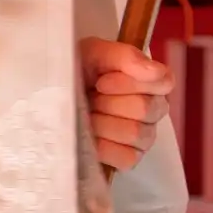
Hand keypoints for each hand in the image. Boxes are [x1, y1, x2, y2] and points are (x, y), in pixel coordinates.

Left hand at [81, 39, 174, 173]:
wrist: (49, 97)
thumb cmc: (76, 71)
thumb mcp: (94, 53)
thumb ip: (124, 56)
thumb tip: (153, 69)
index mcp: (150, 80)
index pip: (164, 81)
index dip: (130, 83)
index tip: (101, 82)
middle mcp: (153, 108)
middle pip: (145, 108)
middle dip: (108, 102)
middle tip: (90, 98)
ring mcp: (144, 136)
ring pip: (135, 133)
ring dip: (102, 123)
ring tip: (87, 116)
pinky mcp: (130, 158)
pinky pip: (127, 158)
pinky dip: (104, 147)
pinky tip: (90, 137)